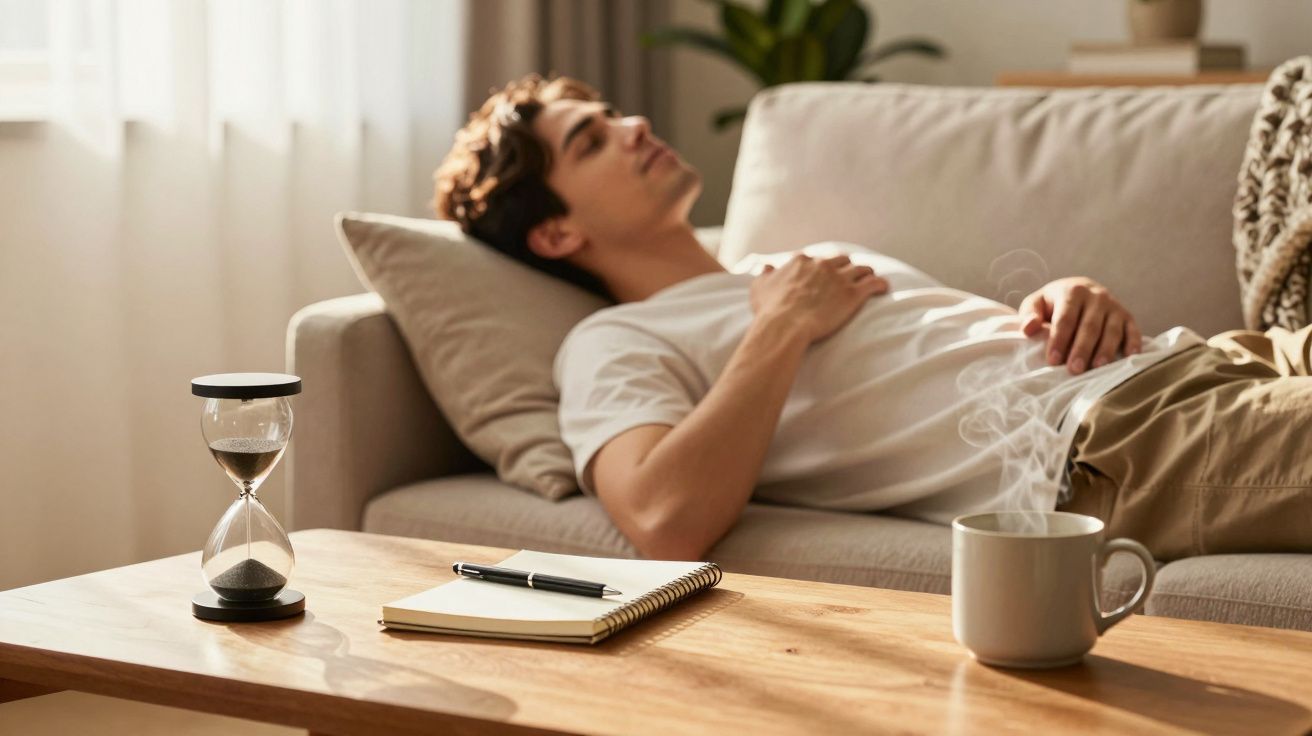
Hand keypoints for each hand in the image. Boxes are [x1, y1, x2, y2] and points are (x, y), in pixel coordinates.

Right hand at [750, 254, 888, 343]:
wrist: (785, 325)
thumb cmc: (770, 310)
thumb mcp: (759, 288)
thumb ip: (764, 275)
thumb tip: (766, 267)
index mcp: (801, 261)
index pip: (816, 258)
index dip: (821, 267)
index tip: (823, 274)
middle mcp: (823, 265)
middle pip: (841, 260)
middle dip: (845, 267)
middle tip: (848, 276)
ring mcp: (840, 278)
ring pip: (861, 268)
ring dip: (865, 273)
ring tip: (869, 279)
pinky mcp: (853, 293)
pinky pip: (874, 283)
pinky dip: (880, 284)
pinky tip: (883, 288)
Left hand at [1019, 277, 1141, 374]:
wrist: (1080, 291)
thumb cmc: (1054, 303)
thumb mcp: (1037, 303)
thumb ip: (1030, 314)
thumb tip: (1028, 329)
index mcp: (1072, 292)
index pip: (1065, 319)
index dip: (1059, 340)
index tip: (1053, 360)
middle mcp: (1096, 296)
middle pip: (1089, 326)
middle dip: (1082, 349)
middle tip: (1074, 369)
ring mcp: (1114, 306)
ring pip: (1111, 330)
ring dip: (1105, 349)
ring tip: (1097, 368)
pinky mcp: (1127, 316)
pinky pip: (1133, 330)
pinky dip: (1133, 342)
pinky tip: (1130, 356)